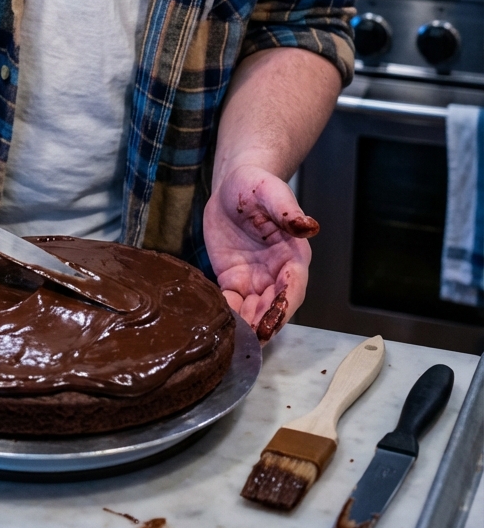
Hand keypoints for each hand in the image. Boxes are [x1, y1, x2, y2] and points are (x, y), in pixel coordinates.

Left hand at [203, 163, 318, 342]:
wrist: (232, 186)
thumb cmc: (256, 185)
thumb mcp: (270, 192)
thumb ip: (287, 211)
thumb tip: (309, 226)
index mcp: (293, 255)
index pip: (293, 288)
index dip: (284, 309)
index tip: (272, 325)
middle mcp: (277, 272)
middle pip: (274, 306)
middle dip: (263, 325)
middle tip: (249, 342)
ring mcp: (256, 279)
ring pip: (254, 310)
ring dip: (247, 327)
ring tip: (233, 341)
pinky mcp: (234, 279)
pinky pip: (232, 302)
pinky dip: (228, 314)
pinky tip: (217, 324)